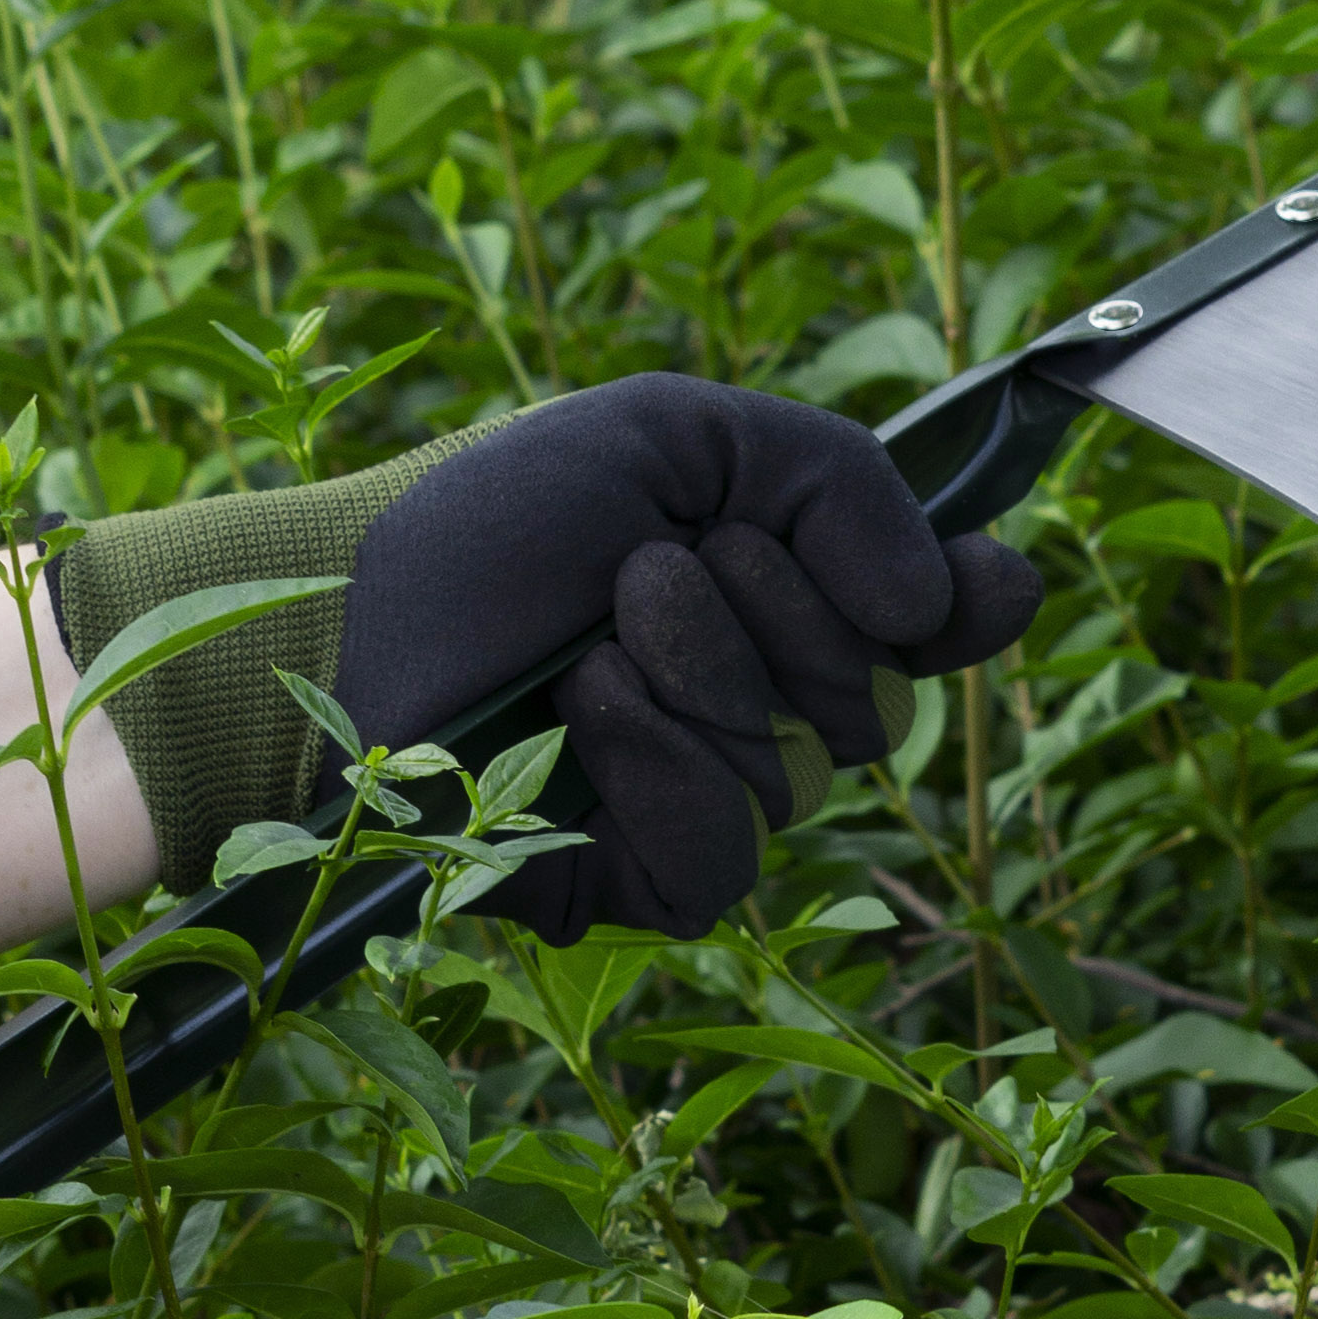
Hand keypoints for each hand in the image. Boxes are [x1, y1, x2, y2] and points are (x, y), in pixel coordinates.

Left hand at [50, 377, 1038, 927]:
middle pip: (876, 697)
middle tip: (647, 566)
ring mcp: (710, 801)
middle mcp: (771, 707)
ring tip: (587, 634)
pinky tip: (583, 713)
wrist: (354, 606)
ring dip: (689, 672)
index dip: (963, 606)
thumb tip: (953, 602)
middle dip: (769, 610)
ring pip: (796, 772)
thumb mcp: (678, 436)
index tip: (960, 584)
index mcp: (793, 597)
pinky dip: (657, 763)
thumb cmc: (503, 518)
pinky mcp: (638, 882)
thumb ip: (839, 481)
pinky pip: (724, 852)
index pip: (945, 624)